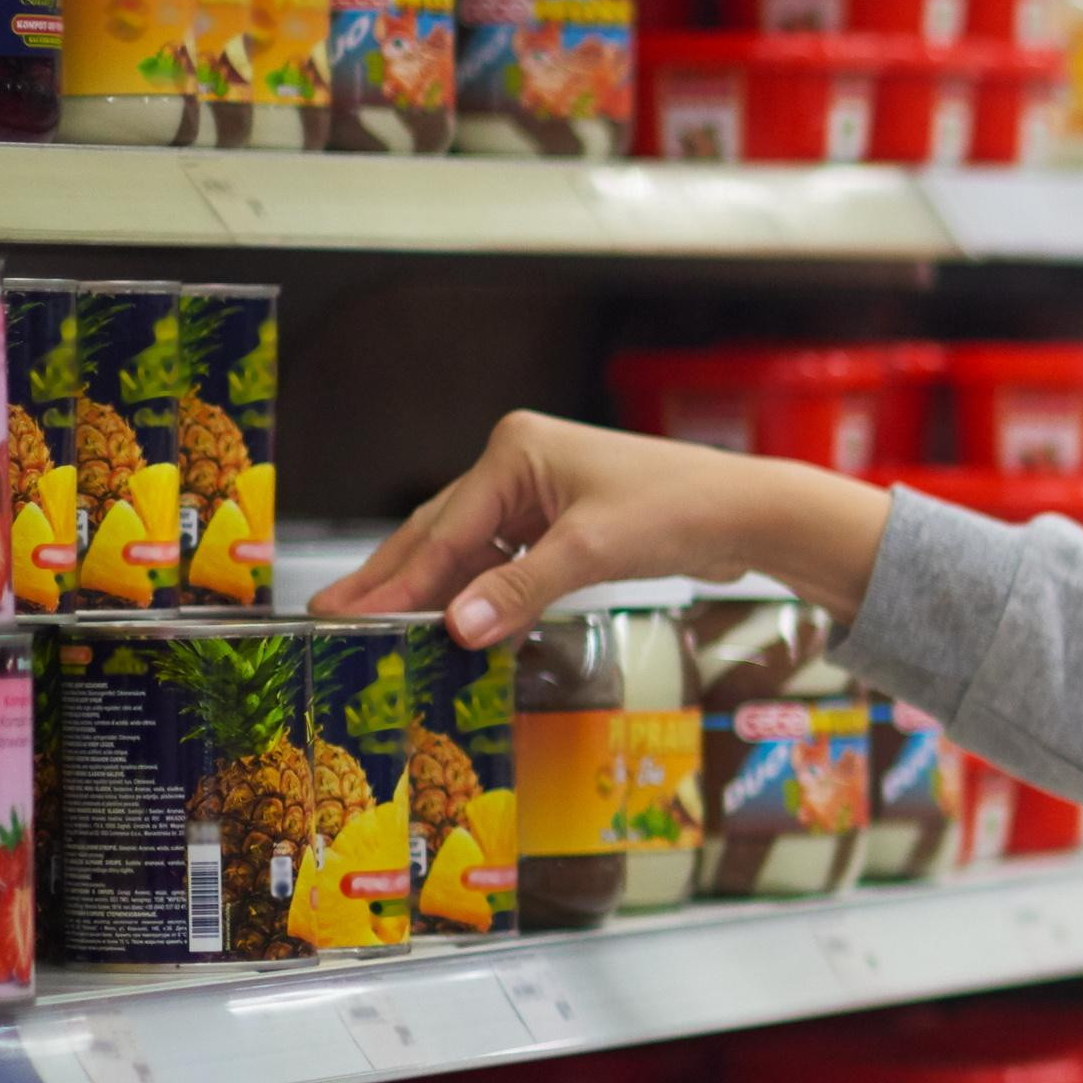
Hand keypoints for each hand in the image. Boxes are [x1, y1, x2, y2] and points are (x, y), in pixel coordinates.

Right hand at [310, 413, 888, 650]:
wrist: (748, 513)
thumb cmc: (679, 512)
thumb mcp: (592, 551)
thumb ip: (522, 590)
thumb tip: (457, 627)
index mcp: (514, 452)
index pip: (443, 527)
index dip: (394, 577)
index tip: (344, 610)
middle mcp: (519, 465)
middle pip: (444, 533)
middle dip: (396, 579)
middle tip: (335, 618)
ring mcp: (541, 494)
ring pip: (474, 551)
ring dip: (439, 591)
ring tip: (382, 629)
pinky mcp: (565, 524)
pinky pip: (508, 562)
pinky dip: (486, 594)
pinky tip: (459, 625)